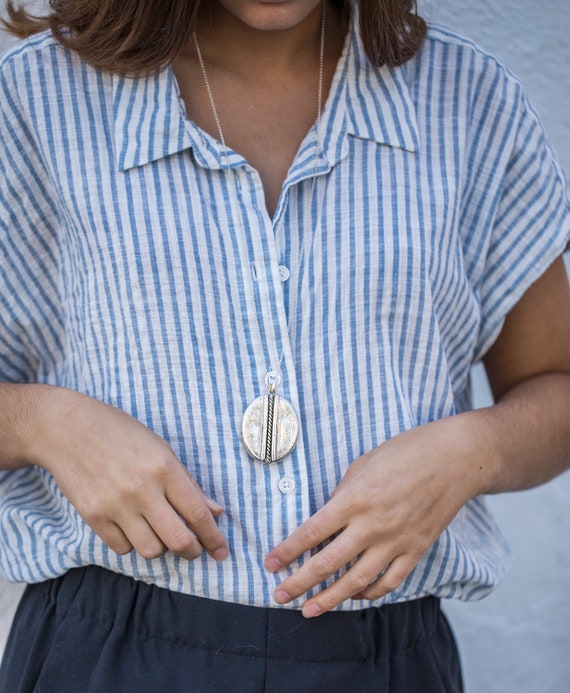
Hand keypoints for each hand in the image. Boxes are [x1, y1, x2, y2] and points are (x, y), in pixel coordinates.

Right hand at [30, 387, 228, 561]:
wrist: (68, 429)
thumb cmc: (121, 434)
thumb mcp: (161, 448)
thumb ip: (188, 483)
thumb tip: (214, 511)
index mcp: (163, 468)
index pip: (197, 513)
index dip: (213, 537)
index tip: (222, 550)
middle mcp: (141, 489)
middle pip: (178, 540)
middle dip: (193, 551)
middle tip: (196, 550)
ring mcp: (115, 505)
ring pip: (151, 550)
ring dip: (162, 547)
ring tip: (161, 533)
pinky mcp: (93, 517)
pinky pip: (122, 548)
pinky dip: (133, 544)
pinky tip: (134, 528)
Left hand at [264, 416, 487, 616]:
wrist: (457, 459)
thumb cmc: (407, 452)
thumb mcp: (365, 463)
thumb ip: (343, 492)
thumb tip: (328, 517)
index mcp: (356, 498)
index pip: (312, 532)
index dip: (288, 550)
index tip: (270, 563)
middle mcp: (373, 524)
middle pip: (328, 562)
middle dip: (299, 582)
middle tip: (278, 596)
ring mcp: (397, 541)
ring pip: (357, 581)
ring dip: (331, 598)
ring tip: (309, 610)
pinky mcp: (417, 550)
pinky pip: (390, 581)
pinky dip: (370, 593)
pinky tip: (355, 597)